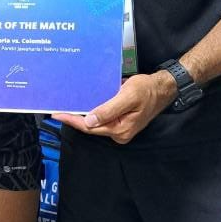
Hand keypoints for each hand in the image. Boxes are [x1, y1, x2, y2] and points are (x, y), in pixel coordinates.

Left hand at [53, 71, 176, 144]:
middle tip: (58, 111)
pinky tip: (83, 106)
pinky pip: (103, 118)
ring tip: (67, 108)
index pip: (90, 127)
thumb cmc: (147, 90)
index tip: (58, 114)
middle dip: (74, 119)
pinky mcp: (121, 121)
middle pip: (91, 127)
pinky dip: (92, 112)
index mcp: (120, 129)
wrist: (162, 88)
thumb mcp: (128, 97)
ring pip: (96, 123)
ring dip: (82, 116)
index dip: (73, 121)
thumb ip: (109, 110)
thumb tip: (90, 121)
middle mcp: (119, 132)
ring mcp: (120, 128)